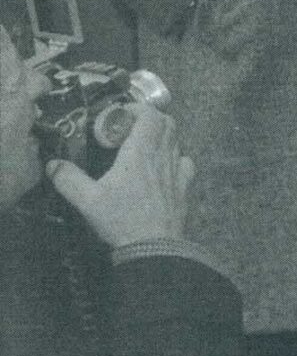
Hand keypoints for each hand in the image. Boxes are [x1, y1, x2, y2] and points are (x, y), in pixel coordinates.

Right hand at [49, 103, 192, 249]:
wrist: (154, 247)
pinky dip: (174, 156)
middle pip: (168, 123)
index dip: (137, 109)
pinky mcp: (185, 186)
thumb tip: (52, 164)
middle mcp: (164, 156)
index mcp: (142, 152)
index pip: (151, 115)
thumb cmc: (122, 219)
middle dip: (149, 119)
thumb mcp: (87, 200)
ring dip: (161, 136)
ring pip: (177, 140)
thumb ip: (68, 179)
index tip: (119, 115)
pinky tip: (162, 168)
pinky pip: (185, 161)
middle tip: (127, 129)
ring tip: (141, 147)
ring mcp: (178, 171)